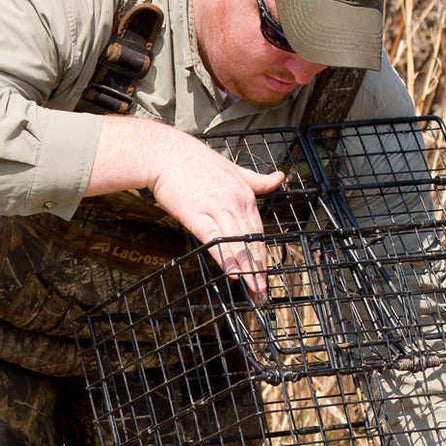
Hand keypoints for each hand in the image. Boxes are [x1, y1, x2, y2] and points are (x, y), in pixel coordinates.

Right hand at [87, 122, 280, 300]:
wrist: (165, 153)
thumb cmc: (196, 162)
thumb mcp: (234, 168)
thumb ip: (257, 180)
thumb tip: (281, 178)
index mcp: (246, 194)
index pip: (259, 231)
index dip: (264, 257)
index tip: (266, 276)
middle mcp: (236, 203)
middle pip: (252, 242)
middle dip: (259, 270)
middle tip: (263, 292)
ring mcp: (217, 209)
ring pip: (238, 244)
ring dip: (247, 270)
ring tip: (253, 290)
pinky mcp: (197, 215)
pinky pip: (215, 241)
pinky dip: (225, 258)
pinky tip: (232, 274)